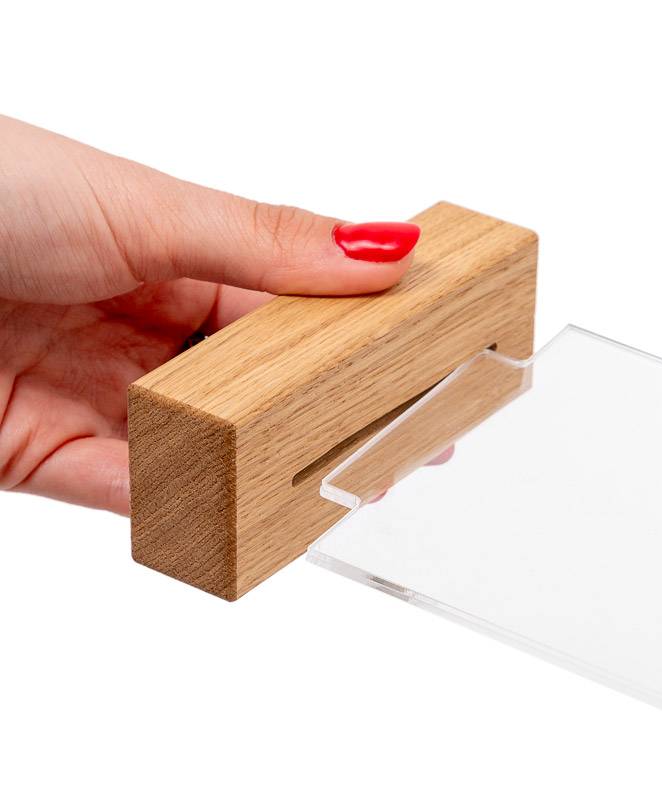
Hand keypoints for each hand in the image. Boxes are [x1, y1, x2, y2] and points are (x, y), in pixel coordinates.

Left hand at [0, 115, 420, 513]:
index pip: (283, 309)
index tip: (424, 361)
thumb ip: (266, 244)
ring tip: (346, 485)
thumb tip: (384, 248)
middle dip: (328, 418)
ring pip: (207, 448)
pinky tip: (252, 518)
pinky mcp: (46, 457)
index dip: (355, 340)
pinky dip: (190, 511)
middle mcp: (136, 330)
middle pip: (254, 387)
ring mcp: (97, 396)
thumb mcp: (144, 206)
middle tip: (409, 440)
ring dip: (270, 470)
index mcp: (166, 256)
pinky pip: (134, 496)